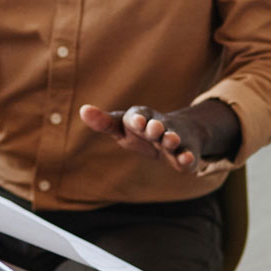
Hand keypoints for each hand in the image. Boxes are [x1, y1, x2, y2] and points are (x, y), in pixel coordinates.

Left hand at [78, 99, 238, 174]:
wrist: (180, 132)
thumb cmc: (141, 131)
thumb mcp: (122, 127)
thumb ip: (104, 122)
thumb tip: (83, 110)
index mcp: (141, 118)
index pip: (135, 117)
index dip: (136, 119)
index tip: (137, 122)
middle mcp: (159, 126)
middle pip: (156, 126)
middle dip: (154, 127)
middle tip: (153, 129)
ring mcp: (174, 138)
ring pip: (173, 138)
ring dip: (171, 138)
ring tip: (170, 139)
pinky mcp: (186, 153)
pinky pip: (187, 155)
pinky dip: (188, 158)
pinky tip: (187, 161)